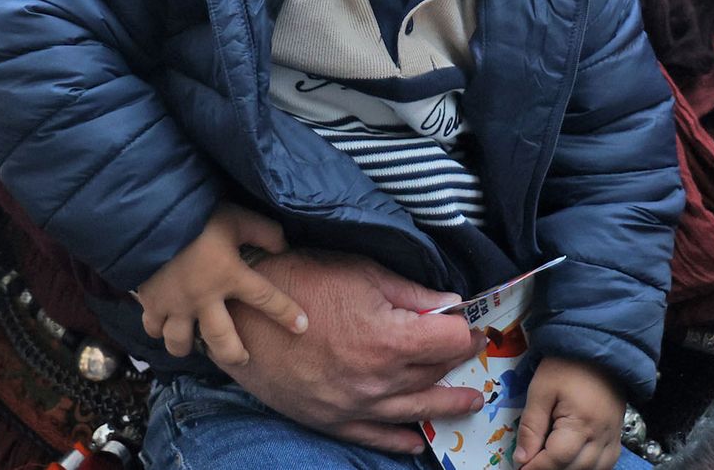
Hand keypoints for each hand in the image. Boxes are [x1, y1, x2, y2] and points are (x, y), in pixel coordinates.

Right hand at [135, 202, 305, 364]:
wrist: (150, 216)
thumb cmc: (199, 215)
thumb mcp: (237, 217)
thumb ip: (264, 232)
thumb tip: (283, 246)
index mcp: (230, 275)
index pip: (266, 298)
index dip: (286, 313)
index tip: (302, 327)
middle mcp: (204, 297)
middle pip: (222, 340)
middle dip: (235, 354)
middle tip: (243, 359)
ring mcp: (175, 304)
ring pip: (181, 342)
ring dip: (190, 347)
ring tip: (197, 345)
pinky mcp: (150, 302)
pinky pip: (153, 328)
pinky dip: (159, 330)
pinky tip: (165, 327)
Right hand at [224, 250, 488, 453]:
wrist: (240, 315)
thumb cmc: (301, 282)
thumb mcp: (362, 273)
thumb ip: (411, 294)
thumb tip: (450, 304)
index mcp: (389, 339)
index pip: (449, 342)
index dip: (465, 331)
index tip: (472, 325)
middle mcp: (376, 379)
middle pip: (433, 373)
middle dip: (457, 361)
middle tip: (472, 353)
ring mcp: (353, 405)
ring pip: (414, 408)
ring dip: (446, 405)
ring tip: (469, 402)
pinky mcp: (330, 419)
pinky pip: (375, 436)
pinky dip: (400, 440)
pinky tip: (418, 441)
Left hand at [514, 358, 624, 469]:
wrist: (598, 345)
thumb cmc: (567, 364)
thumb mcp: (541, 389)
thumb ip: (531, 426)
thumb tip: (521, 459)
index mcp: (582, 422)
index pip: (557, 459)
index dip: (535, 468)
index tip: (520, 467)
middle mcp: (602, 435)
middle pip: (575, 468)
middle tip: (532, 463)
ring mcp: (613, 436)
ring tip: (551, 461)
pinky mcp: (618, 434)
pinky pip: (607, 463)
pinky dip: (589, 467)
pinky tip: (574, 461)